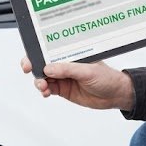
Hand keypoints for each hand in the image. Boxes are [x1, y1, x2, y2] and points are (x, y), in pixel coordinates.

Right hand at [20, 56, 134, 109]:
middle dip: (33, 66)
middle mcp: (65, 64)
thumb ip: (68, 69)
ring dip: (39, 81)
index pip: (50, 50)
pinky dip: (44, 91)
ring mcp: (63, 76)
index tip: (30, 59)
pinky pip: (48, 89)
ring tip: (43, 87)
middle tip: (29, 71)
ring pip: (43, 77)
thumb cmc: (107, 77)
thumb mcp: (88, 71)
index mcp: (70, 53)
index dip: (37, 53)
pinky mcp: (63, 89)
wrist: (115, 95)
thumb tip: (48, 68)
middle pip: (42, 63)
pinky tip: (46, 93)